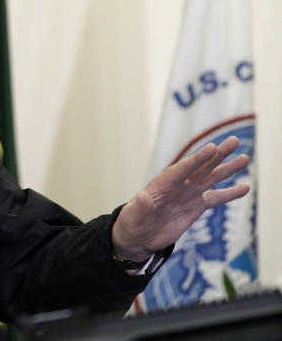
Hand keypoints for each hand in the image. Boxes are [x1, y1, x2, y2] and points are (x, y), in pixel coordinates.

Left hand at [111, 136, 249, 260]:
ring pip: (211, 178)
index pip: (182, 169)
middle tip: (234, 141)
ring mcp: (188, 194)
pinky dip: (230, 193)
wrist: (138, 237)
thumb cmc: (132, 223)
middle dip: (217, 155)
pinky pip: (216, 198)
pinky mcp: (195, 207)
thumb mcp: (133, 216)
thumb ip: (140, 206)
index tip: (212, 148)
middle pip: (201, 167)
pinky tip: (245, 187)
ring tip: (245, 158)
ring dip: (227, 168)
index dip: (197, 159)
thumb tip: (142, 197)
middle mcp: (178, 185)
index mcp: (162, 184)